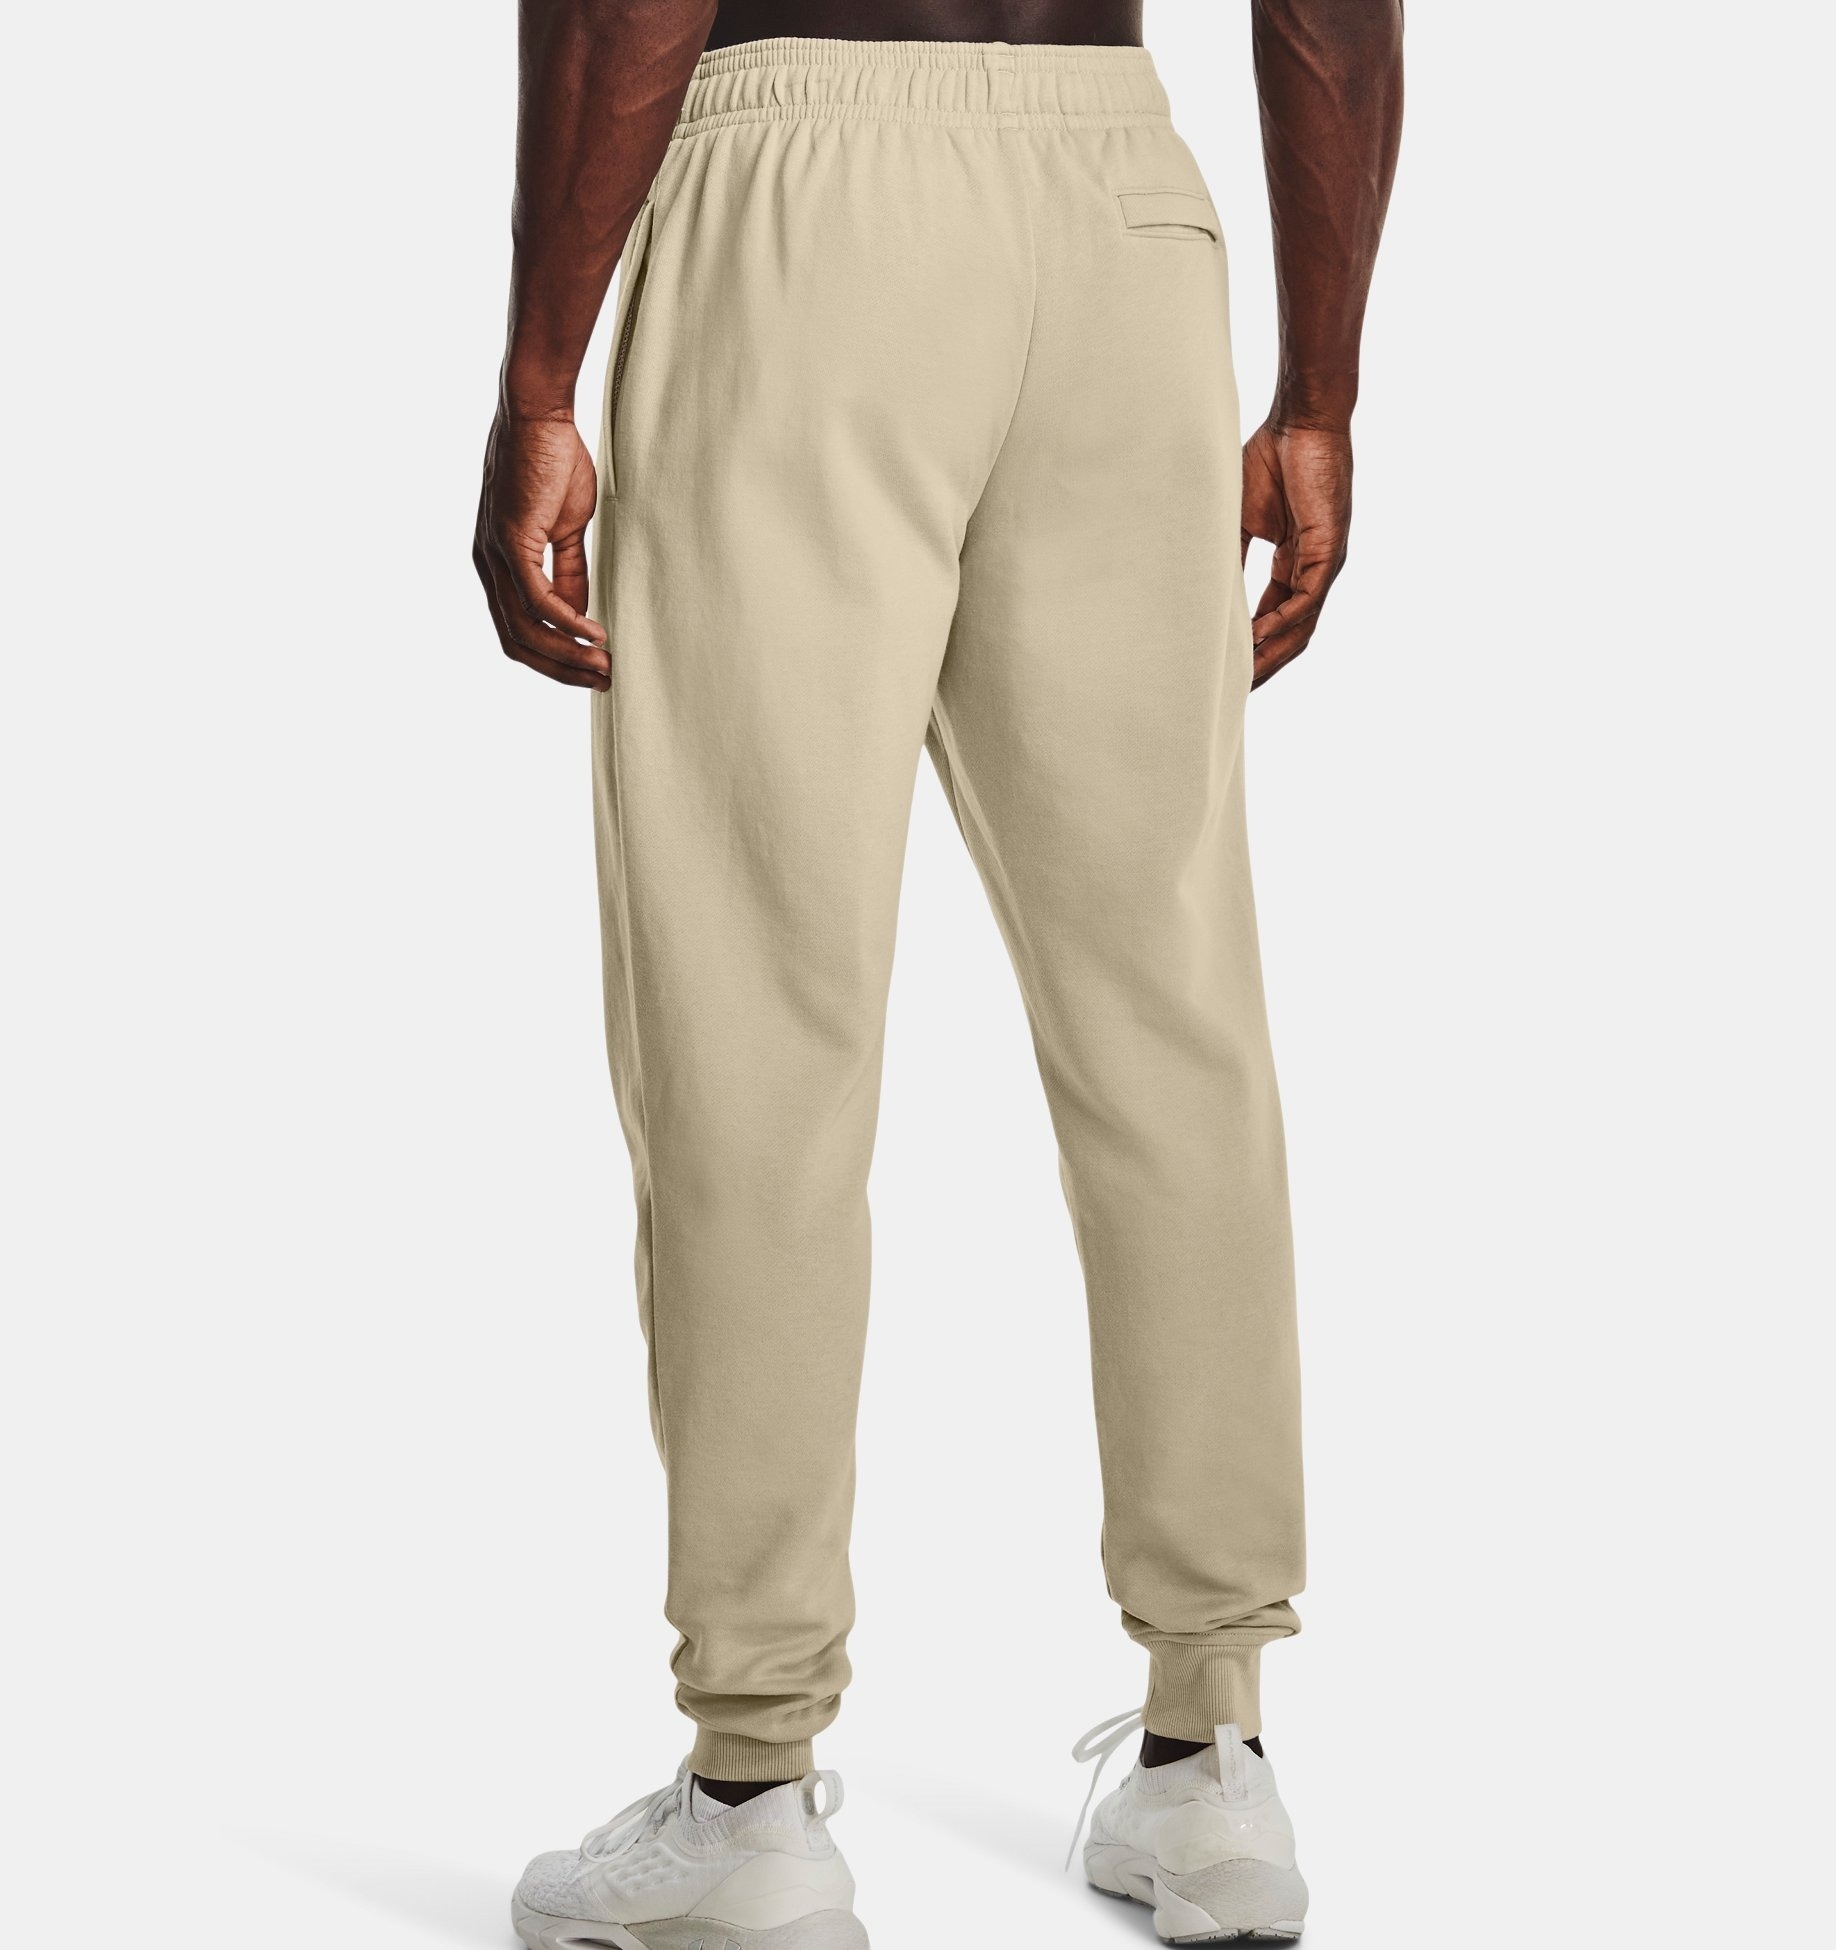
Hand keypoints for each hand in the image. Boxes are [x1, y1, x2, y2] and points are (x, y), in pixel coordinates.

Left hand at [473, 410, 609, 689]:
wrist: (537, 414)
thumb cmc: (553, 462)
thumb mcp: (565, 529)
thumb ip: (569, 573)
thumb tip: (580, 616)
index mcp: (498, 566)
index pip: (518, 632)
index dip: (554, 660)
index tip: (591, 673)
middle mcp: (488, 567)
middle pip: (517, 642)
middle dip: (561, 669)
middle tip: (601, 682)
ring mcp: (495, 555)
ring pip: (524, 627)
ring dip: (566, 653)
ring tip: (603, 666)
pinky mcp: (510, 539)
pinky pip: (536, 597)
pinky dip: (565, 621)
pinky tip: (593, 633)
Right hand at [1240, 420, 1352, 687]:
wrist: (1299, 421)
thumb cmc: (1269, 458)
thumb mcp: (1237, 518)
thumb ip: (1229, 555)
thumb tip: (1202, 590)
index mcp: (1292, 563)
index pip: (1272, 618)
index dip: (1251, 646)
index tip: (1226, 670)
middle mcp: (1312, 569)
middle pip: (1290, 633)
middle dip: (1264, 663)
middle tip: (1236, 691)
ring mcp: (1324, 562)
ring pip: (1301, 624)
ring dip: (1273, 653)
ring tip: (1246, 678)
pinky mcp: (1329, 550)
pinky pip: (1306, 599)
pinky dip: (1282, 622)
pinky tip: (1259, 640)